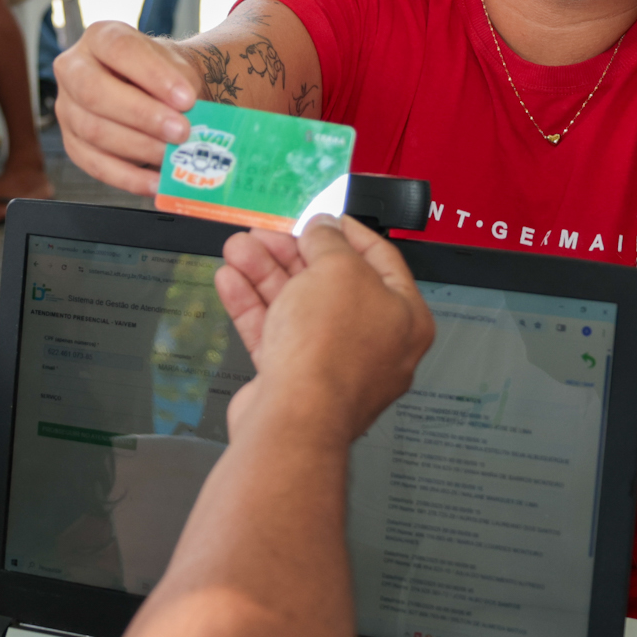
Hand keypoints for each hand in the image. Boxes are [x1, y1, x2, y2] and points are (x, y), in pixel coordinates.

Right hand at [52, 20, 198, 192]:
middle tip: (181, 131)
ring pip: (93, 131)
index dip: (153, 75)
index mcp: (101, 37)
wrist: (164, 95)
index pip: (120, 49)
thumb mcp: (179, 69)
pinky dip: (129, 178)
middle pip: (94, 91)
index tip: (186, 98)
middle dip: (141, 115)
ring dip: (138, 147)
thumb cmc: (168, 78)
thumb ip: (183, 87)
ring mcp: (68, 108)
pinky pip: (94, 164)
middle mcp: (74, 68)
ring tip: (173, 155)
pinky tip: (156, 181)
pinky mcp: (73, 143)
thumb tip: (189, 119)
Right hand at [215, 217, 435, 445]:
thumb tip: (322, 229)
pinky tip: (232, 281)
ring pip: (297, 307)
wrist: (295, 418)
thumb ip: (329, 242)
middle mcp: (373, 344)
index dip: (349, 233)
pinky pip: (275, 333)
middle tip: (268, 234)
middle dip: (293, 254)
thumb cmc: (331, 353)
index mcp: (404, 318)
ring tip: (239, 249)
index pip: (381, 260)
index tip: (325, 218)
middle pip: (331, 283)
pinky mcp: (295, 381)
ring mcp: (333, 364)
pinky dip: (253, 305)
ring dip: (265, 273)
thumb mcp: (338, 269)